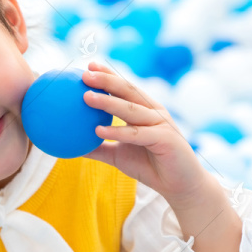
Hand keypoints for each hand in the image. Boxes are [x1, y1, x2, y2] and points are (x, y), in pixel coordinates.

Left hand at [81, 61, 209, 205]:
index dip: (108, 75)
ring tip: (86, 97)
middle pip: (128, 91)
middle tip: (85, 73)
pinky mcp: (165, 140)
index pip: (125, 88)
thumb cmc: (149, 167)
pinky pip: (136, 134)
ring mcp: (161, 124)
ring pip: (131, 110)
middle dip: (106, 80)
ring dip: (108, 102)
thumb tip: (71, 145)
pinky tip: (97, 130)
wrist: (180, 185)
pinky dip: (117, 131)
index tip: (88, 66)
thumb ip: (98, 147)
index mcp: (145, 111)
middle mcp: (154, 112)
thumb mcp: (117, 156)